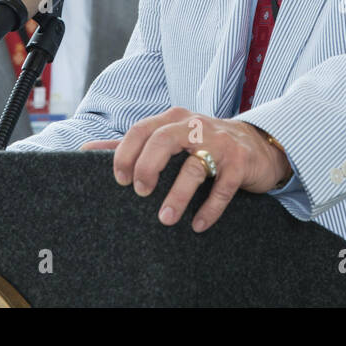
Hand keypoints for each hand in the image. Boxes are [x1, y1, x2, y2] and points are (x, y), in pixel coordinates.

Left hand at [81, 107, 290, 231]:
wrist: (258, 145)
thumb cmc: (204, 143)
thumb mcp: (169, 137)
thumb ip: (131, 144)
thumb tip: (86, 150)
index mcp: (174, 120)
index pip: (142, 129)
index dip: (126, 153)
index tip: (119, 180)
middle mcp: (196, 127)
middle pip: (164, 140)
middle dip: (147, 166)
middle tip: (140, 193)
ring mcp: (220, 143)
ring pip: (194, 167)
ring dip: (177, 196)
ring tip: (165, 219)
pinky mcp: (240, 163)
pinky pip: (223, 187)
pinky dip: (209, 209)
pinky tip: (197, 225)